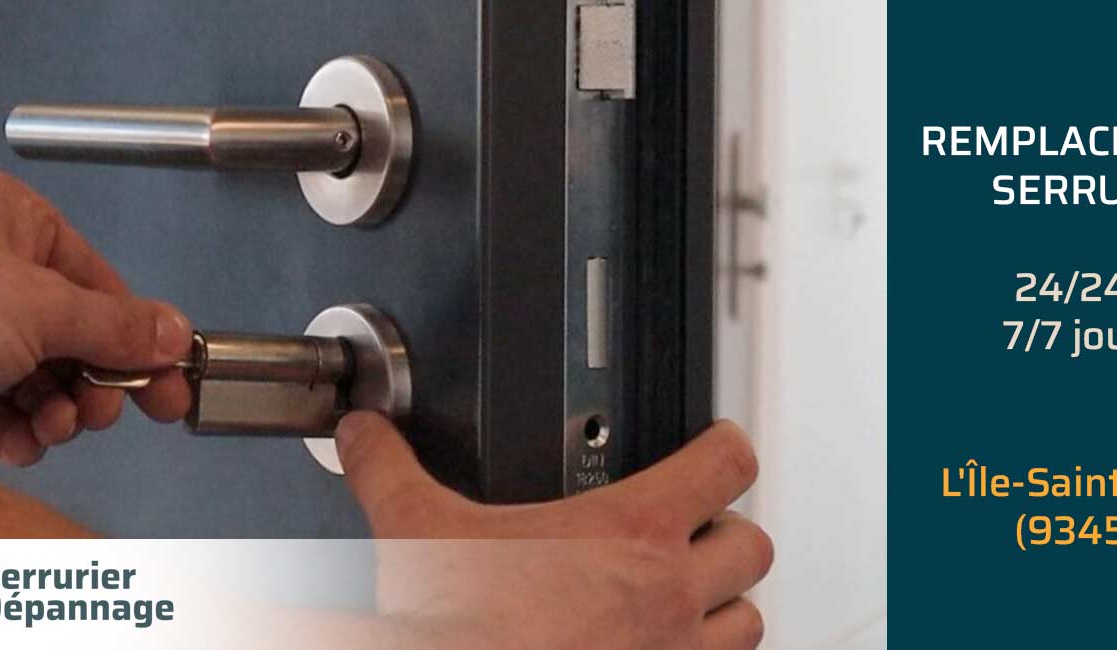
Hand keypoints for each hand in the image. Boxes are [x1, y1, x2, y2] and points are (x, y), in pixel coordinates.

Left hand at [0, 167, 192, 464]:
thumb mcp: (40, 309)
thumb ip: (116, 327)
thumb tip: (172, 332)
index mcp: (8, 220)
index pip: (100, 283)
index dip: (137, 337)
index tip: (167, 377)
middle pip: (72, 337)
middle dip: (93, 383)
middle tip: (110, 410)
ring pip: (38, 378)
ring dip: (57, 411)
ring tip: (58, 423)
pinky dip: (17, 430)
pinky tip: (22, 439)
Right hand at [336, 414, 771, 648]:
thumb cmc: (460, 630)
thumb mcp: (419, 534)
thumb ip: (390, 471)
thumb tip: (363, 435)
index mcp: (630, 530)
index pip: (727, 464)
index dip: (728, 446)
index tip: (718, 445)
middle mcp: (670, 592)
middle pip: (753, 544)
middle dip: (728, 535)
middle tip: (697, 532)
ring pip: (748, 620)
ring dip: (727, 606)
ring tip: (692, 599)